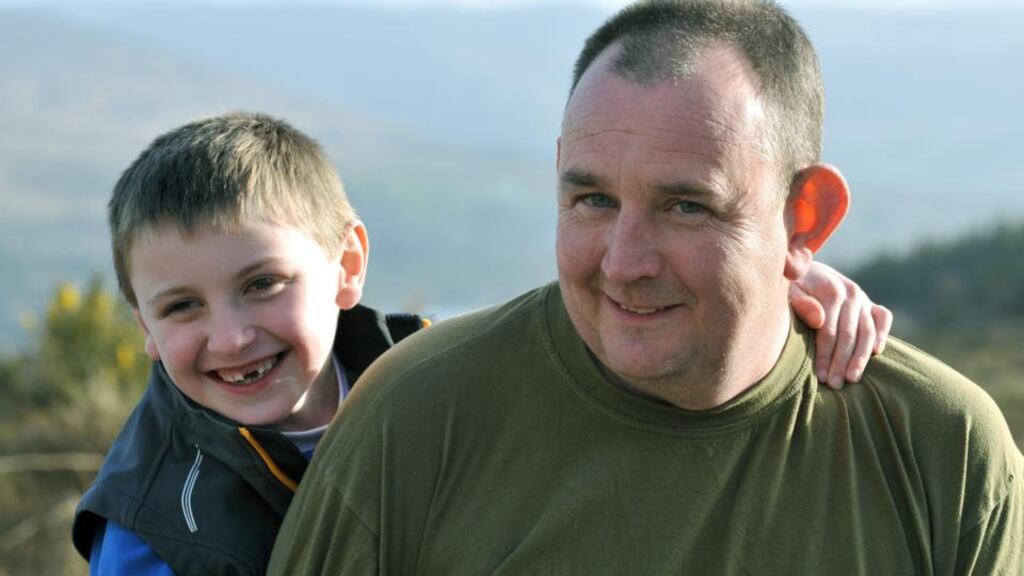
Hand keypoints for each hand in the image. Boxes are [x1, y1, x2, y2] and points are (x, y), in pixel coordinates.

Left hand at [789, 262, 892, 389]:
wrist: (805, 271)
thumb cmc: (792, 287)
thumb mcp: (788, 291)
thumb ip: (800, 303)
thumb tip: (819, 320)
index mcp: (830, 289)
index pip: (829, 330)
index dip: (824, 355)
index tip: (820, 376)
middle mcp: (851, 292)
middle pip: (849, 334)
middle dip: (841, 362)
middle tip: (835, 385)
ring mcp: (863, 298)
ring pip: (867, 332)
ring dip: (861, 358)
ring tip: (852, 379)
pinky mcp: (871, 303)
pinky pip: (883, 318)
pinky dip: (883, 334)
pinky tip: (875, 354)